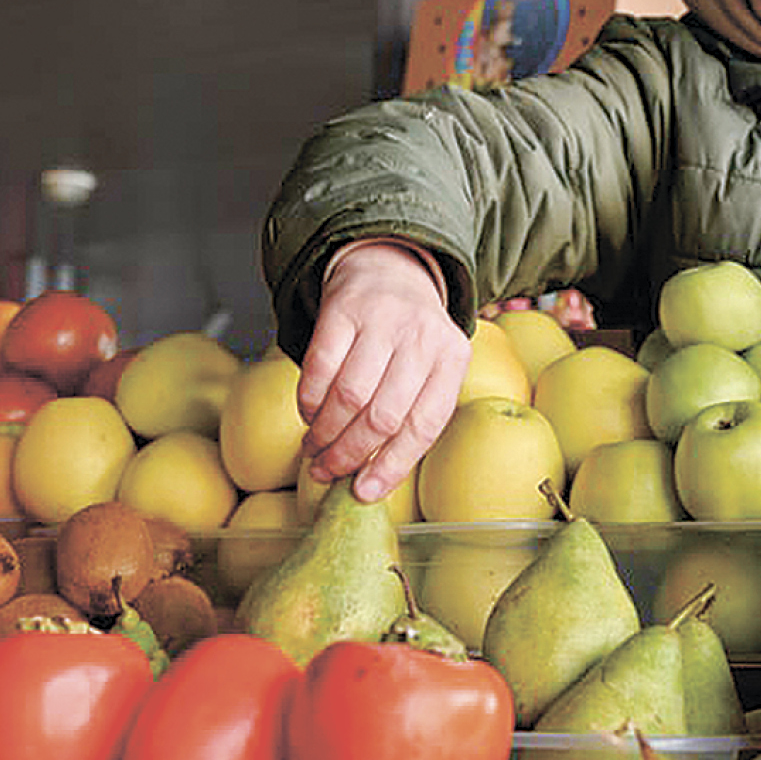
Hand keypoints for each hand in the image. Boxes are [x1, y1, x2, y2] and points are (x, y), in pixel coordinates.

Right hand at [296, 242, 469, 503]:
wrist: (389, 268)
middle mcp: (422, 337)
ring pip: (349, 395)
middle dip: (350, 454)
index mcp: (452, 359)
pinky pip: (320, 366)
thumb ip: (412, 414)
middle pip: (383, 415)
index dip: (392, 466)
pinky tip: (308, 415)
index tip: (364, 492)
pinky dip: (308, 401)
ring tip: (314, 449)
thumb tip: (373, 480)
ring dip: (325, 432)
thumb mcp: (431, 367)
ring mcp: (383, 320)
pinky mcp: (343, 308)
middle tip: (328, 472)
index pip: (424, 425)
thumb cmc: (409, 336)